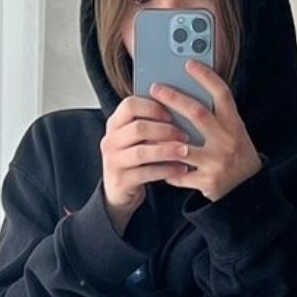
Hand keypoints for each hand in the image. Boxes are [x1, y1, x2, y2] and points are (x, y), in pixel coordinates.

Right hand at [99, 95, 190, 232]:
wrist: (119, 190)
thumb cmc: (135, 158)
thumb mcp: (137, 138)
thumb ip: (150, 123)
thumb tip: (181, 109)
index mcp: (114, 123)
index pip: (129, 105)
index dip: (153, 107)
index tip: (171, 114)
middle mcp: (110, 140)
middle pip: (138, 128)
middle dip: (165, 130)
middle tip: (185, 135)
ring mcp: (113, 161)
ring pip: (142, 152)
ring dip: (167, 150)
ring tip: (186, 151)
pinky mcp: (121, 180)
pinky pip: (146, 173)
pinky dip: (166, 170)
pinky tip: (182, 169)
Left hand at [145, 60, 261, 201]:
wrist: (248, 191)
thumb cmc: (235, 155)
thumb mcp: (234, 132)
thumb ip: (215, 118)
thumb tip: (185, 96)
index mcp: (234, 125)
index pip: (222, 94)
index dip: (206, 77)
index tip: (189, 63)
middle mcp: (228, 140)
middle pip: (198, 114)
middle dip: (174, 99)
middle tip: (156, 88)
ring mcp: (217, 162)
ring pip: (182, 147)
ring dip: (161, 138)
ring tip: (145, 128)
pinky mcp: (208, 182)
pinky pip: (179, 173)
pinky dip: (165, 168)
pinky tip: (156, 163)